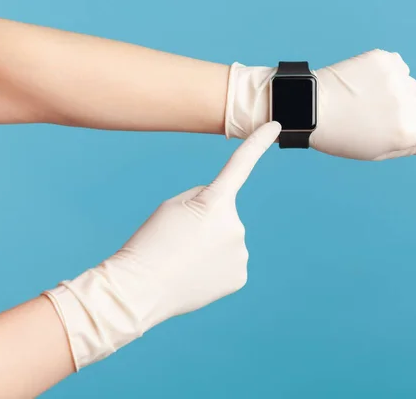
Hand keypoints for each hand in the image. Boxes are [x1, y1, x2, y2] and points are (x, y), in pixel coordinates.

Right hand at [45, 122, 281, 369]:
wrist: (139, 290)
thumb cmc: (150, 242)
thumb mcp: (172, 206)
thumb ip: (204, 198)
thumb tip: (225, 209)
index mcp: (214, 202)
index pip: (240, 165)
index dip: (258, 143)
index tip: (276, 126)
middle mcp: (235, 225)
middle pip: (223, 213)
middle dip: (206, 221)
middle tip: (180, 241)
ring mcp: (241, 253)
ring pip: (227, 239)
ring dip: (210, 245)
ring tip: (184, 260)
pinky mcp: (240, 276)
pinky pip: (230, 261)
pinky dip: (216, 265)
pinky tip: (195, 274)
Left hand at [225, 49, 415, 160]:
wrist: (310, 106)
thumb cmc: (343, 136)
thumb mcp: (380, 151)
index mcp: (407, 131)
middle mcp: (406, 104)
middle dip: (412, 112)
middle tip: (378, 118)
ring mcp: (395, 79)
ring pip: (413, 87)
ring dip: (398, 93)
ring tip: (368, 102)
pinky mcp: (384, 59)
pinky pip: (400, 68)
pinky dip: (388, 75)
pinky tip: (365, 86)